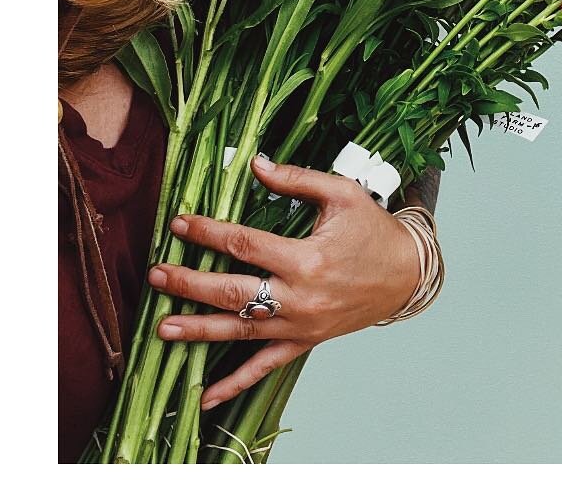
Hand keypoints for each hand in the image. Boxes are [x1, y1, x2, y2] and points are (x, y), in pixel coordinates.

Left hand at [147, 155, 420, 408]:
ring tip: (161, 327)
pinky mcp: (304, 342)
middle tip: (155, 275)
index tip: (180, 223)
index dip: (208, 232)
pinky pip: (264, 368)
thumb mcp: (342, 194)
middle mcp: (298, 296)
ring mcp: (299, 325)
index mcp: (306, 257)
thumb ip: (296, 180)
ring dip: (198, 330)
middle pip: (232, 291)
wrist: (406, 272)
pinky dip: (234, 384)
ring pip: (240, 331)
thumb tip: (255, 165)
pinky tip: (206, 397)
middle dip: (188, 284)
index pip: (244, 243)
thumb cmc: (374, 229)